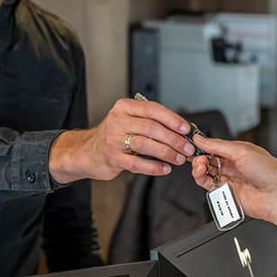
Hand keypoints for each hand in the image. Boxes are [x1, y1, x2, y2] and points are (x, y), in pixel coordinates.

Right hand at [49, 98, 195, 182]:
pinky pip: (136, 163)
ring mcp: (113, 140)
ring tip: (178, 158)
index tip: (186, 129)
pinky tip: (165, 169)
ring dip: (166, 152)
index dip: (172, 119)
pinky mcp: (112, 158)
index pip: (153, 109)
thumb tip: (183, 130)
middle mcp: (117, 121)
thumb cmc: (115, 136)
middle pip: (151, 127)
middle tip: (187, 147)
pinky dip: (153, 167)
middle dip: (173, 138)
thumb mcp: (130, 121)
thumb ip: (152, 122)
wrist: (88, 151)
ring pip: (145, 144)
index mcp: (125, 107)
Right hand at [190, 135, 276, 241]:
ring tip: (200, 164)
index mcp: (239, 152)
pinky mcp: (225, 193)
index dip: (203, 145)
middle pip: (208, 159)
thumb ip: (218, 145)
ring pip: (205, 172)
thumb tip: (201, 139)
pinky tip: (202, 172)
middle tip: (195, 155)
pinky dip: (201, 178)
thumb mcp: (242, 151)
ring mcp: (229, 179)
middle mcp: (233, 165)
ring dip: (199, 167)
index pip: (215, 146)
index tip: (192, 143)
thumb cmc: (269, 172)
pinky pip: (208, 185)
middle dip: (199, 156)